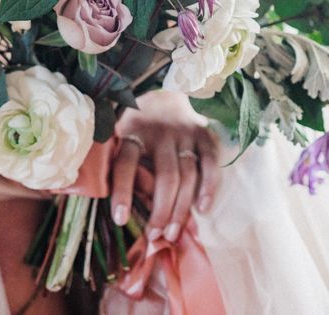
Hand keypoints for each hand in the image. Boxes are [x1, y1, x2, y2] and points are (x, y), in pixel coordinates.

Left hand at [110, 90, 219, 243]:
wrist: (167, 92)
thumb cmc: (139, 125)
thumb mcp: (121, 134)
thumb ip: (120, 162)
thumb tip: (118, 206)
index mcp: (133, 132)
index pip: (125, 164)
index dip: (122, 192)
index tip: (120, 220)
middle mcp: (160, 132)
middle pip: (164, 177)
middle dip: (161, 210)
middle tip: (156, 236)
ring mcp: (184, 133)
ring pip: (187, 175)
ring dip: (182, 208)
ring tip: (173, 234)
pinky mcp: (204, 135)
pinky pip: (210, 164)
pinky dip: (209, 187)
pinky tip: (202, 209)